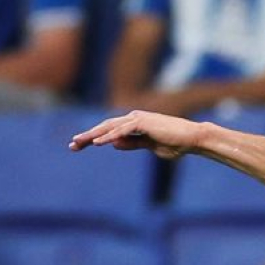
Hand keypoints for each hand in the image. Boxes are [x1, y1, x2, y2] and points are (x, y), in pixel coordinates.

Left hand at [69, 110, 204, 159]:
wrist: (192, 139)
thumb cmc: (175, 143)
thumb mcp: (149, 146)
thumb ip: (132, 143)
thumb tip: (114, 143)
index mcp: (135, 124)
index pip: (109, 130)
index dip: (92, 138)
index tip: (78, 146)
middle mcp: (134, 118)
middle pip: (105, 126)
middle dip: (87, 136)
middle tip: (71, 146)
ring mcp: (138, 119)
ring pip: (110, 126)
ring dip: (92, 135)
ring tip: (78, 143)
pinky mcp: (143, 122)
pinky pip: (122, 130)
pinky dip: (108, 136)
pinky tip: (96, 143)